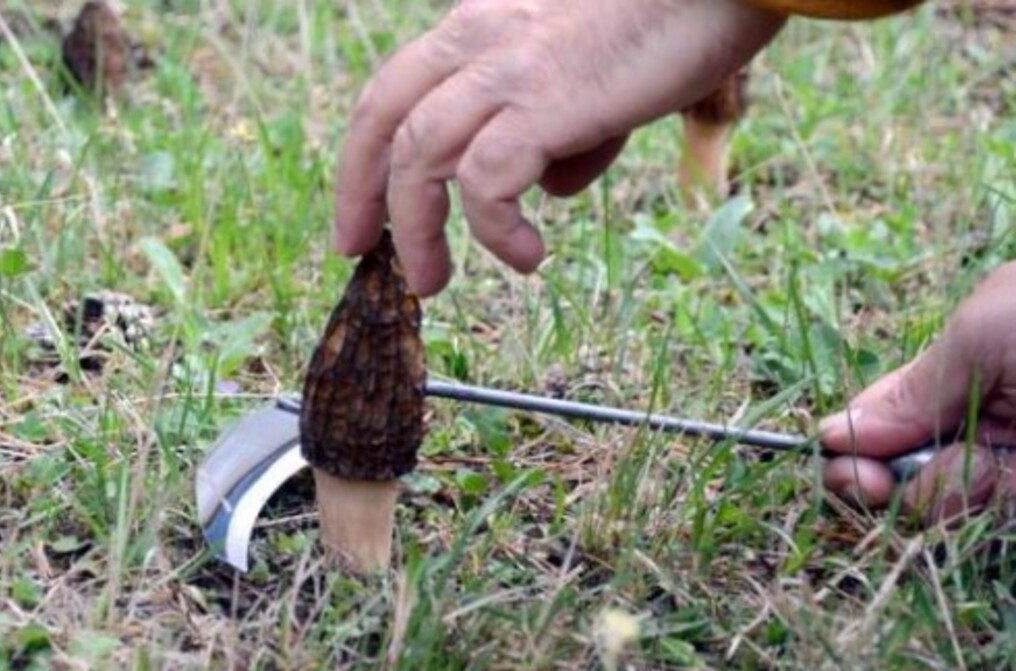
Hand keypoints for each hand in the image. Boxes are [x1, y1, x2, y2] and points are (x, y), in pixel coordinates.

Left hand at [332, 0, 785, 295]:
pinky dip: (494, 230)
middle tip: (361, 253)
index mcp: (481, 26)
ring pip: (420, 158)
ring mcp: (507, 67)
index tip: (361, 213)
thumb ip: (564, 129)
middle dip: (360, 194)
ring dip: (418, 231)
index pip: (392, 91)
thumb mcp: (596, 78)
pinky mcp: (544, 99)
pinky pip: (487, 181)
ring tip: (436, 281)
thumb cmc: (674, 20)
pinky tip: (529, 256)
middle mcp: (479, 39)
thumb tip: (550, 188)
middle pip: (384, 121)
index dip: (364, 155)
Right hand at [820, 262, 1015, 522]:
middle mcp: (977, 429)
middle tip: (912, 475)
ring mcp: (1007, 469)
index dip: (852, 455)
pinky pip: (996, 521)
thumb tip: (829, 433)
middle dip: (897, 483)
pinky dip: (999, 500)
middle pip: (902, 480)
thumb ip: (910, 391)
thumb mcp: (981, 332)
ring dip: (957, 491)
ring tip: (1004, 461)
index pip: (877, 429)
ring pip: (948, 508)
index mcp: (957, 380)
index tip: (852, 471)